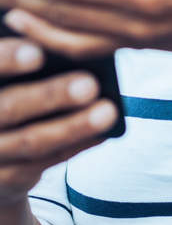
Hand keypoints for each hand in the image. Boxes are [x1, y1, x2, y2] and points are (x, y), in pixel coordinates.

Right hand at [0, 37, 117, 206]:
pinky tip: (102, 134)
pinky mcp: (5, 179)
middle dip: (51, 96)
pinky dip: (75, 146)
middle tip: (90, 85)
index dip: (8, 59)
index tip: (39, 53)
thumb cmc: (9, 92)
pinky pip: (44, 163)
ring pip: (31, 141)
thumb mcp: (9, 78)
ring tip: (107, 111)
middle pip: (8, 108)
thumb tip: (62, 45)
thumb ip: (23, 58)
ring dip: (73, 127)